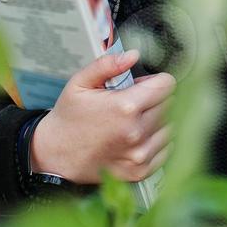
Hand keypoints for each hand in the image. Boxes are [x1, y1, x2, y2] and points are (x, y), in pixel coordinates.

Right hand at [29, 48, 173, 184]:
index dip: (155, 81)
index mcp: (125, 107)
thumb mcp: (80, 82)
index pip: (167, 85)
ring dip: (158, 121)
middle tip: (133, 103)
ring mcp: (140, 155)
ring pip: (170, 127)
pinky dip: (156, 142)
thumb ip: (108, 64)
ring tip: (134, 121)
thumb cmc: (68, 119)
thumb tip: (133, 55)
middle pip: (171, 105)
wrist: (55, 155)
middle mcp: (136, 133)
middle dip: (156, 99)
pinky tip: (136, 138)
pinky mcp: (140, 171)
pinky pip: (165, 150)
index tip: (143, 85)